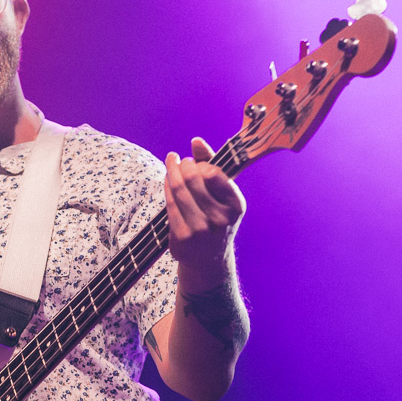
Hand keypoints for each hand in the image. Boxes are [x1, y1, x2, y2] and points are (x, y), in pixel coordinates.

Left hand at [164, 137, 245, 286]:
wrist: (210, 259)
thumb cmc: (216, 217)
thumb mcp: (222, 194)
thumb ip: (212, 164)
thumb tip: (196, 140)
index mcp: (235, 205)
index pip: (213, 173)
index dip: (199, 164)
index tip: (193, 161)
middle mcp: (220, 218)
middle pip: (192, 179)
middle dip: (181, 165)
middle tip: (177, 160)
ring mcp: (200, 229)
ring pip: (178, 190)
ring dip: (170, 171)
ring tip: (170, 162)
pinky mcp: (182, 237)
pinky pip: (170, 204)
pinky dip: (166, 187)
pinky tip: (167, 180)